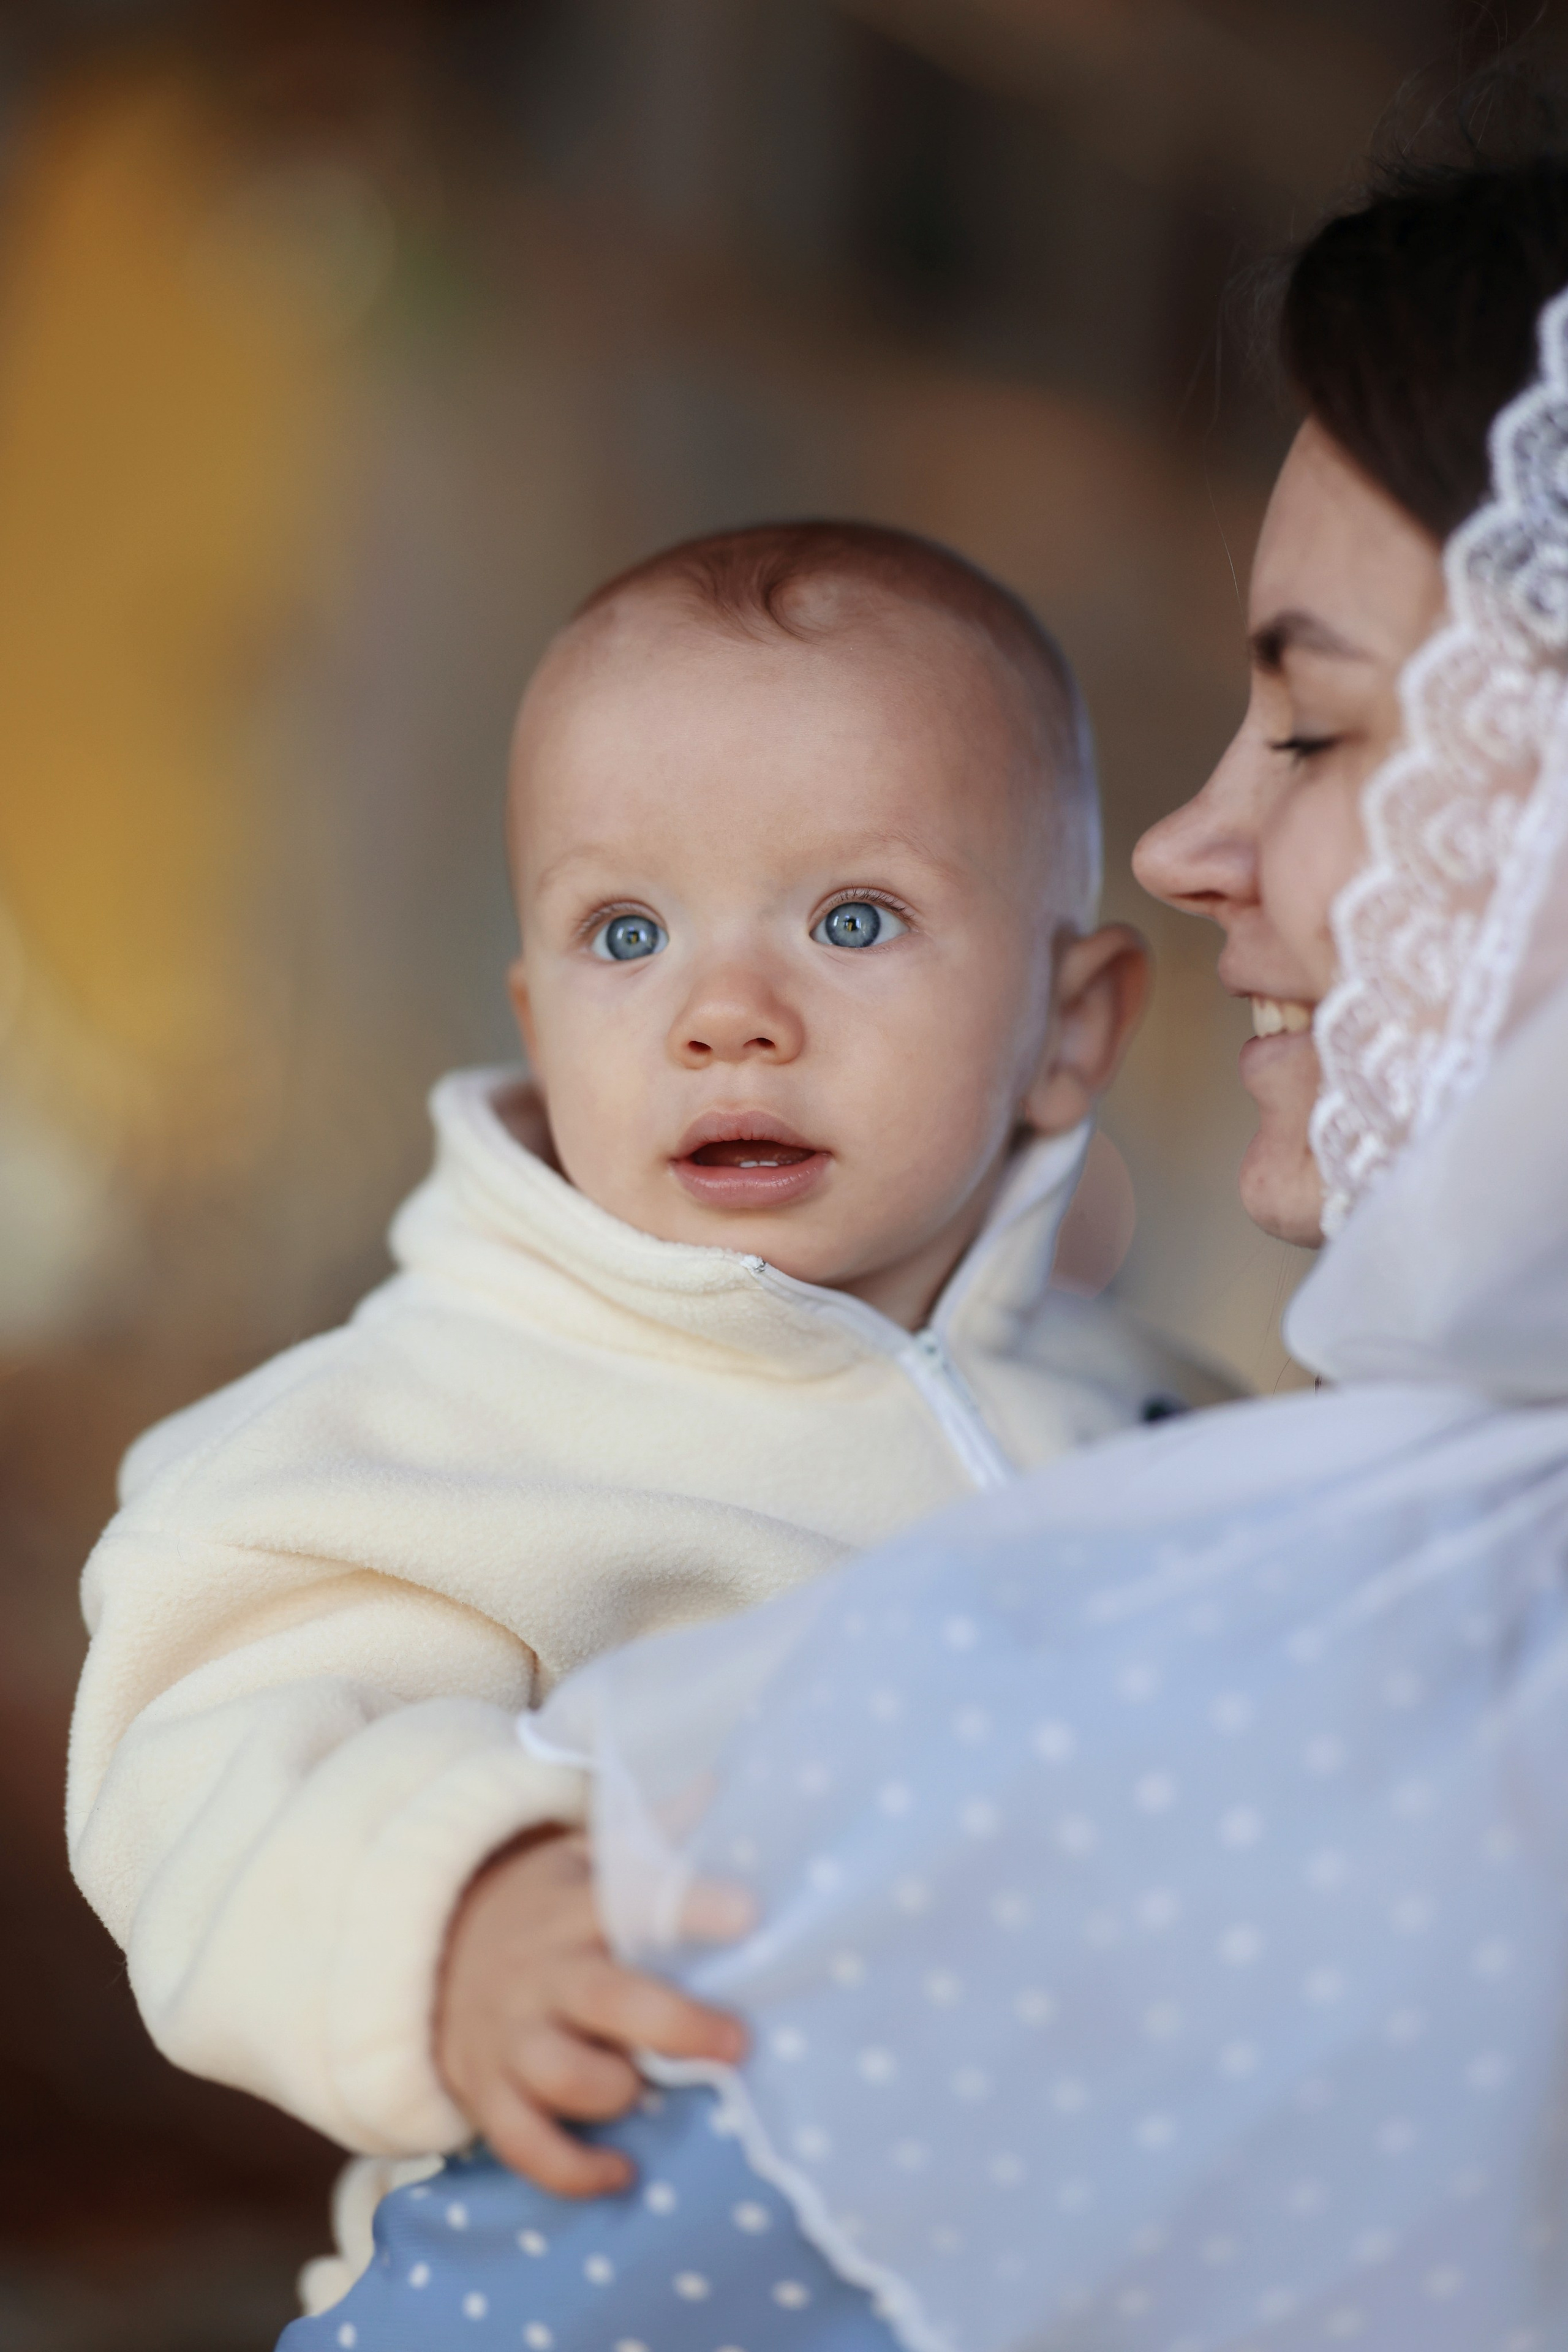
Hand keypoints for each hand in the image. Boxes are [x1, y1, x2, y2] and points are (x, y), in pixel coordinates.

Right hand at [434, 1826, 747, 2194]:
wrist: (429, 1956)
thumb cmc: (536, 1908)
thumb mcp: (580, 1855)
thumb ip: (650, 1833)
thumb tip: (719, 1786)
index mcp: (570, 1906)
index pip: (634, 1897)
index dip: (690, 1906)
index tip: (748, 1913)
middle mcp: (542, 1973)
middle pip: (608, 2000)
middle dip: (675, 2025)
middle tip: (736, 2041)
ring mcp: (510, 2038)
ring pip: (566, 2077)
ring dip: (617, 2091)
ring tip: (649, 2088)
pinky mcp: (488, 2095)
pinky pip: (528, 2148)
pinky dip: (575, 2170)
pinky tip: (623, 2172)